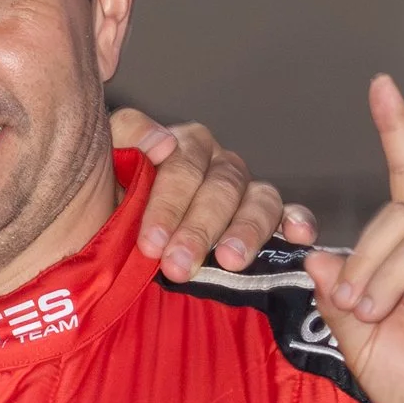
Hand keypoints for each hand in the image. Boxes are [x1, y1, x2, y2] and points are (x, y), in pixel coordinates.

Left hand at [110, 108, 317, 278]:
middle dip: (198, 230)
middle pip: (220, 188)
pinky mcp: (269, 217)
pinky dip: (297, 222)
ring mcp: (246, 190)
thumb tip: (162, 141)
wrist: (117, 235)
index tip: (150, 243)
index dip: (167, 205)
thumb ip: (125, 136)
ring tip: (228, 261)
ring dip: (245, 231)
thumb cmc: (113, 200)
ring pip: (259, 200)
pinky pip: (289, 213)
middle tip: (177, 266)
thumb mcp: (106, 163)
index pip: (182, 166)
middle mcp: (219, 164)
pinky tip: (297, 236)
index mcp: (183, 146)